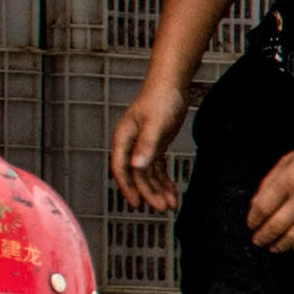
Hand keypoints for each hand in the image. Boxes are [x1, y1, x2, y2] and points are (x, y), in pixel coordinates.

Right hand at [108, 72, 193, 214]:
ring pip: (148, 174)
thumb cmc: (161, 99)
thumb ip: (147, 146)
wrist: (171, 84)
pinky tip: (172, 192)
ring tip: (170, 205)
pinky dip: (164, 180)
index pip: (121, 168)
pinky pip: (158, 168)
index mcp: (124, 138)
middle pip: (137, 174)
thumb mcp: (156, 124)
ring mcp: (142, 145)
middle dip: (149, 192)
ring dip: (159, 189)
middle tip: (161, 208)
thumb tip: (136, 166)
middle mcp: (130, 144)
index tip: (136, 204)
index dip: (128, 187)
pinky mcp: (155, 145)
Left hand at [243, 133, 293, 256]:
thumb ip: (270, 180)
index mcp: (289, 179)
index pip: (263, 207)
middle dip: (263, 237)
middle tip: (258, 240)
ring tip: (274, 247)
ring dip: (280, 245)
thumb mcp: (290, 159)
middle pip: (276, 226)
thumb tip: (255, 205)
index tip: (251, 225)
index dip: (253, 220)